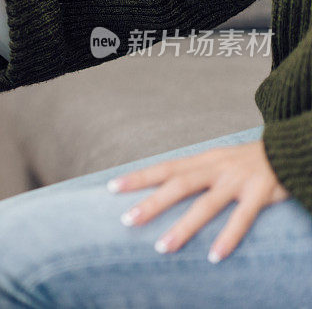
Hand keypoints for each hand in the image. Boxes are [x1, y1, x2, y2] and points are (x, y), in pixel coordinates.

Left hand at [108, 140, 288, 262]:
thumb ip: (193, 173)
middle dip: (151, 202)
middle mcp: (216, 168)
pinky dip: (228, 237)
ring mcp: (238, 180)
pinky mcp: (261, 191)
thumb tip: (161, 187)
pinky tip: (215, 255)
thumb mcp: (217, 160)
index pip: (165, 168)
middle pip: (178, 184)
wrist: (290, 147)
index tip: (112, 188)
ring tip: (162, 247)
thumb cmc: (247, 160)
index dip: (138, 177)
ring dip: (183, 227)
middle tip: (127, 219)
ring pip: (206, 204)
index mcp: (203, 159)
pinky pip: (243, 218)